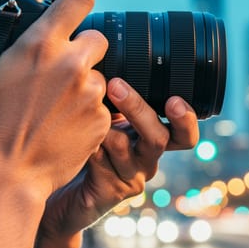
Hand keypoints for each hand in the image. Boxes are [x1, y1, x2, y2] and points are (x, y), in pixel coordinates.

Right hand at [0, 0, 111, 195]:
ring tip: (54, 105)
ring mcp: (91, 94)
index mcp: (41, 45)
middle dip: (81, 48)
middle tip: (57, 70)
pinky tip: (63, 124)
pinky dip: (88, 113)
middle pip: (97, 38)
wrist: (7, 176)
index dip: (76, 3)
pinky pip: (103, 106)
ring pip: (99, 75)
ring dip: (83, 85)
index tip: (69, 13)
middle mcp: (73, 65)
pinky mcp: (102, 120)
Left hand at [36, 77, 199, 247]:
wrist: (61, 188)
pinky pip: (101, 161)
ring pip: (124, 146)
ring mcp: (131, 178)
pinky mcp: (111, 191)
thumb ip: (115, 97)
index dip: (186, 119)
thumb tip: (110, 55)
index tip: (174, 99)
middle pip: (159, 138)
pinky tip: (73, 135)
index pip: (184, 133)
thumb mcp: (105, 118)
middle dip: (137, 109)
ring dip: (102, 125)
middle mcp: (148, 159)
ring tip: (83, 109)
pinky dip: (87, 143)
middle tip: (116, 85)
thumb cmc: (84, 144)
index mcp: (153, 139)